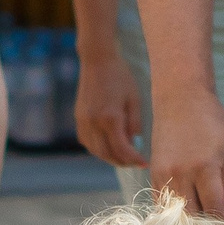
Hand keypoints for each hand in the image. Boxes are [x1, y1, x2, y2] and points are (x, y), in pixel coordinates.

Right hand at [74, 52, 145, 169]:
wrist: (97, 61)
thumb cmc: (120, 77)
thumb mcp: (134, 99)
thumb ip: (135, 124)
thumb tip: (135, 145)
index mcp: (110, 118)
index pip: (122, 149)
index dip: (134, 160)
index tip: (144, 163)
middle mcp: (94, 123)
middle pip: (107, 154)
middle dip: (123, 162)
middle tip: (135, 162)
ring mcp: (83, 122)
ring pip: (96, 151)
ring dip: (110, 157)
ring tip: (123, 155)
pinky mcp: (78, 120)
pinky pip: (88, 143)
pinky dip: (99, 149)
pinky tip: (109, 145)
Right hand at [147, 85, 223, 218]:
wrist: (179, 97)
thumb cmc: (211, 119)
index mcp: (205, 166)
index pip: (216, 207)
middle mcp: (181, 173)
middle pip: (192, 216)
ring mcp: (164, 174)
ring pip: (174, 213)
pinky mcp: (153, 174)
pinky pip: (161, 204)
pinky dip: (173, 214)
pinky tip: (184, 219)